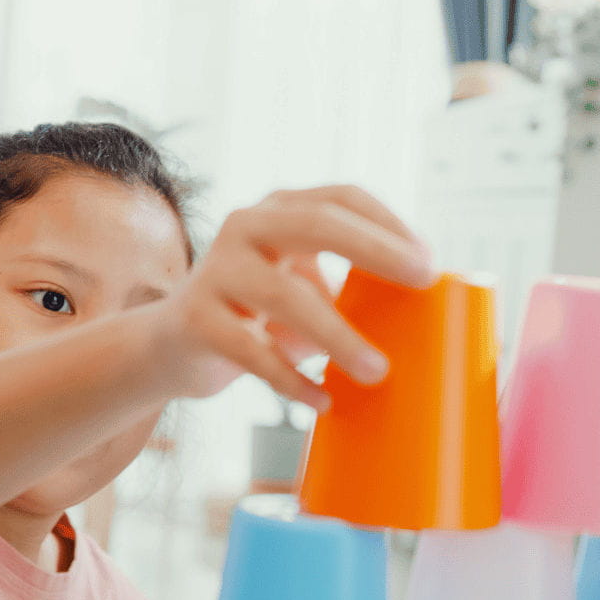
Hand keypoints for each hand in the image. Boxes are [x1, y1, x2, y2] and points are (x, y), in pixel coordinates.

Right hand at [155, 185, 434, 410]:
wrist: (170, 346)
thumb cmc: (256, 316)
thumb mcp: (301, 287)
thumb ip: (347, 287)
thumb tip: (426, 315)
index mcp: (280, 210)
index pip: (342, 197)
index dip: (389, 224)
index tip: (429, 262)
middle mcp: (246, 227)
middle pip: (315, 224)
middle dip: (375, 251)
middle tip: (421, 282)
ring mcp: (216, 270)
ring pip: (285, 296)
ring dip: (338, 336)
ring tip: (376, 372)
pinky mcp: (195, 319)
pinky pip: (252, 352)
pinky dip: (292, 380)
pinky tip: (322, 401)